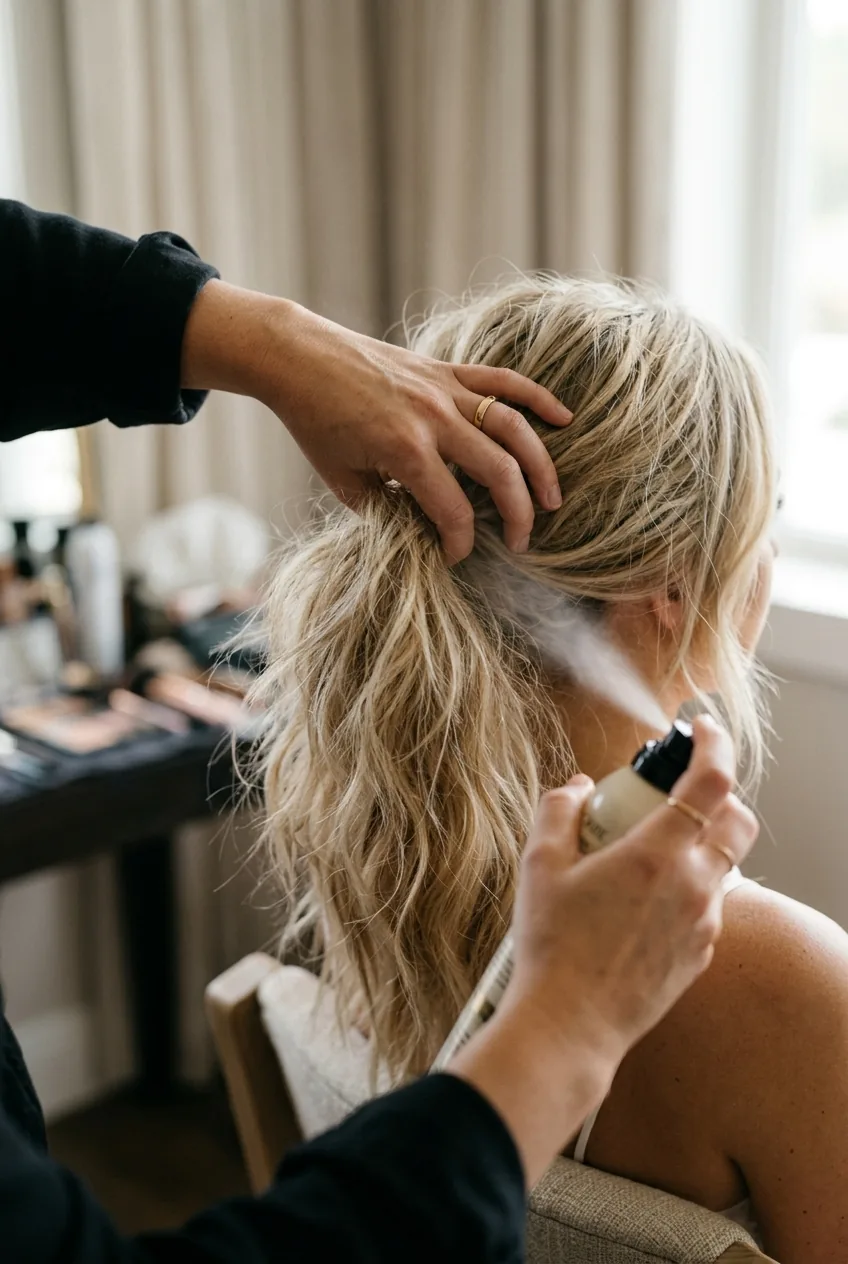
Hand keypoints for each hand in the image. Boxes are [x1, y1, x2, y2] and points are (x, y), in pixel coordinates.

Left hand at [181, 281, 571, 561]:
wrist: (299, 358)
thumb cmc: (315, 423)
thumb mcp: (343, 480)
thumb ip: (385, 508)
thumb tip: (421, 530)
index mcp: (404, 452)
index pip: (453, 511)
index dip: (460, 543)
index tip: (456, 557)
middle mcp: (433, 419)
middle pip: (498, 472)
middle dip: (517, 514)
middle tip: (521, 542)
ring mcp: (444, 390)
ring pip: (512, 427)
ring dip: (540, 465)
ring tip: (553, 499)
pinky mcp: (446, 369)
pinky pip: (503, 380)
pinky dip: (536, 398)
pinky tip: (562, 419)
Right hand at [450, 716, 757, 1185]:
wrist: (569, 1024)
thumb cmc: (552, 947)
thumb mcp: (539, 866)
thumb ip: (559, 811)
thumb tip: (577, 786)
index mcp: (655, 854)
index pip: (710, 782)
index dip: (712, 745)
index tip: (701, 729)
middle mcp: (692, 885)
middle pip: (738, 821)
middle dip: (721, 796)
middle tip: (682, 793)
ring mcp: (702, 922)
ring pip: (726, 863)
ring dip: (704, 843)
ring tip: (654, 851)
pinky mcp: (700, 954)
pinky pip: (710, 904)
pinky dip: (692, 885)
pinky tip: (648, 900)